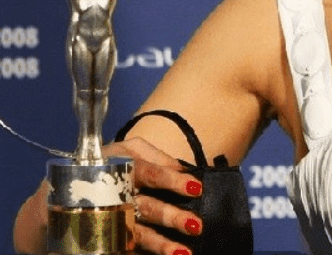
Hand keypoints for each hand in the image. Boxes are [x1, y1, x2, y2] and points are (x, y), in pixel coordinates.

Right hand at [105, 138, 201, 254]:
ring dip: (160, 245)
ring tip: (182, 253)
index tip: (196, 188)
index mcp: (124, 169)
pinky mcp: (106, 238)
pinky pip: (124, 249)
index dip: (172, 180)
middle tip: (195, 226)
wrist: (73, 186)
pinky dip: (141, 254)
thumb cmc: (111, 163)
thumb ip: (157, 157)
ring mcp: (110, 220)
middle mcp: (116, 196)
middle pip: (145, 207)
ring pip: (136, 233)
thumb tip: (183, 169)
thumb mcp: (131, 150)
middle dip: (170, 216)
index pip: (150, 173)